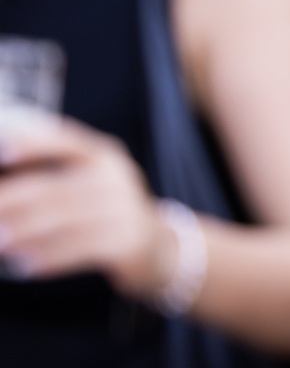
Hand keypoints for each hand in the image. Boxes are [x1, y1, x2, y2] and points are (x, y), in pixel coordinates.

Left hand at [0, 114, 174, 300]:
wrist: (156, 245)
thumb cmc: (106, 211)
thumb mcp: (88, 183)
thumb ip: (49, 178)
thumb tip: (3, 187)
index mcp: (102, 155)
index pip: (67, 142)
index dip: (34, 144)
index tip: (4, 151)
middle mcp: (116, 178)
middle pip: (58, 188)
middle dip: (15, 202)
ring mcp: (125, 210)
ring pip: (66, 221)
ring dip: (26, 233)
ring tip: (1, 242)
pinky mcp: (128, 242)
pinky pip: (82, 250)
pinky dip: (51, 258)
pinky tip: (27, 265)